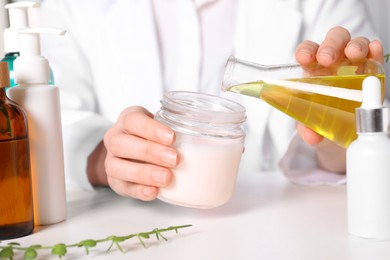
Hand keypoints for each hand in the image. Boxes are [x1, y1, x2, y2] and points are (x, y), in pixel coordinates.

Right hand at [102, 106, 177, 199]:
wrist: (132, 152)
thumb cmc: (152, 135)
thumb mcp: (161, 124)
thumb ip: (177, 124)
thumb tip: (205, 127)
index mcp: (128, 120)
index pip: (133, 120)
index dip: (151, 129)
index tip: (172, 138)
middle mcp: (115, 138)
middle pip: (121, 144)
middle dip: (149, 152)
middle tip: (174, 159)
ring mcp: (111, 161)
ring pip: (116, 167)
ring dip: (143, 173)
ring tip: (166, 178)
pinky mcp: (115, 181)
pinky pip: (122, 187)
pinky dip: (139, 190)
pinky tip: (154, 192)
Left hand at [294, 26, 383, 171]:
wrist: (343, 127)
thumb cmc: (323, 116)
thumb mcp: (311, 122)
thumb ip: (306, 128)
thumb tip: (310, 135)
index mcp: (313, 69)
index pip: (308, 51)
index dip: (306, 50)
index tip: (304, 58)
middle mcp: (334, 61)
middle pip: (332, 41)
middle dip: (330, 45)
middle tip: (327, 58)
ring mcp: (354, 63)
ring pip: (355, 43)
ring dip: (354, 45)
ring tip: (353, 54)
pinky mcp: (373, 69)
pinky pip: (374, 54)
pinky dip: (374, 50)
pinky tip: (374, 50)